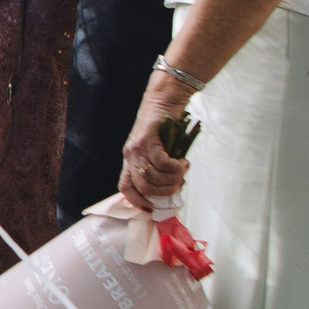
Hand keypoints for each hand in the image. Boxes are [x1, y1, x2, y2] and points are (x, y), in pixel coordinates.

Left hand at [116, 88, 191, 210]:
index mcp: (130, 160)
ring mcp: (137, 148)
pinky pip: (162, 163)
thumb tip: (172, 191)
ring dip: (173, 179)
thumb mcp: (161, 152)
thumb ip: (162, 170)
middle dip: (164, 193)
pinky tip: (182, 162)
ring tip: (182, 171)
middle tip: (178, 185)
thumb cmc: (166, 128)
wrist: (164, 101)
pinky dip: (175, 167)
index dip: (138, 202)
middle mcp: (130, 155)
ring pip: (154, 177)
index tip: (155, 207)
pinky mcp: (148, 139)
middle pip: (143, 188)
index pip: (125, 188)